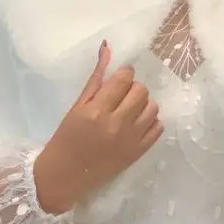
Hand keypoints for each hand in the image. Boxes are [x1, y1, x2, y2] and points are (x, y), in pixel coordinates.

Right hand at [33, 41, 163, 212]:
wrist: (65, 175)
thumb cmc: (66, 138)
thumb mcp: (77, 106)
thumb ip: (96, 78)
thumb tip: (107, 48)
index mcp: (97, 110)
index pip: (124, 79)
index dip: (124, 74)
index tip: (119, 79)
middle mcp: (117, 124)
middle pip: (141, 91)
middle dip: (132, 88)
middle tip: (121, 96)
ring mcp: (131, 140)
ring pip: (153, 108)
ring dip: (143, 104)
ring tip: (129, 110)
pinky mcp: (138, 153)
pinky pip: (158, 128)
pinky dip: (150, 121)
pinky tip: (136, 123)